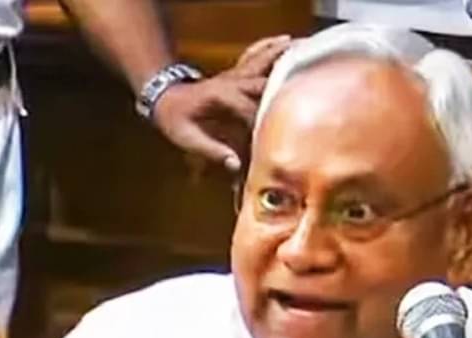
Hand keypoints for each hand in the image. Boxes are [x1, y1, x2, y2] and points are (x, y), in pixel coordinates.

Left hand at [153, 34, 292, 173]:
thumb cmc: (175, 119)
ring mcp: (237, 74)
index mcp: (222, 96)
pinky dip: (271, 47)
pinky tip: (286, 40)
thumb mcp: (186, 138)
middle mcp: (233, 81)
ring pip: (265, 61)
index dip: (263, 123)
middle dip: (284, 92)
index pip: (250, 109)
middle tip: (306, 100)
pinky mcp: (239, 72)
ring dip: (283, 58)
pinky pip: (257, 54)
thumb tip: (235, 164)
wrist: (165, 97)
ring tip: (306, 54)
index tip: (276, 137)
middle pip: (266, 83)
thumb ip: (211, 150)